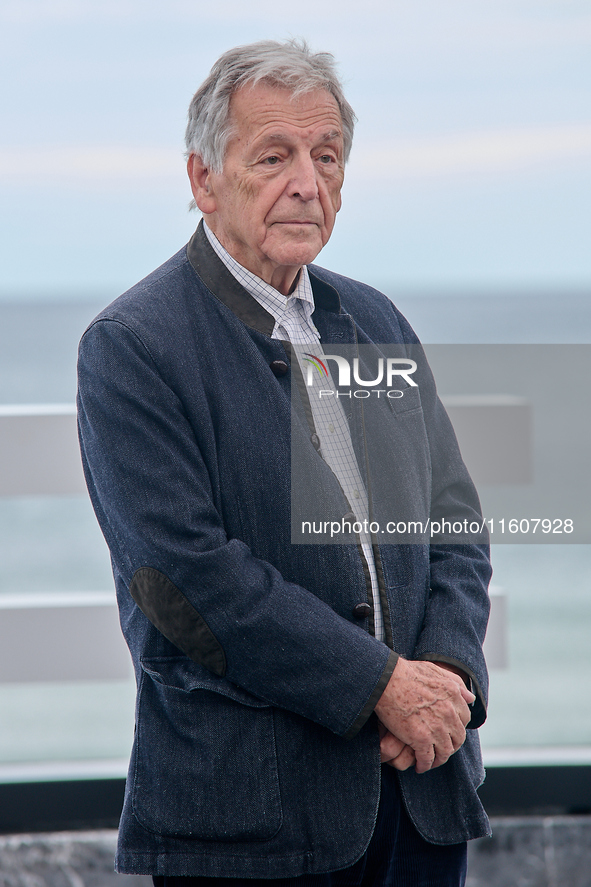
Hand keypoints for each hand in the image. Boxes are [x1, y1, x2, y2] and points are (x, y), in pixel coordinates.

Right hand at [374, 658, 474, 774]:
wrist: (386, 680)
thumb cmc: (407, 672)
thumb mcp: (436, 670)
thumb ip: (455, 683)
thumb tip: (470, 698)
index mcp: (453, 695)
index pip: (464, 719)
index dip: (457, 727)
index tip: (449, 731)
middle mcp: (449, 713)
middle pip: (457, 738)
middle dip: (451, 745)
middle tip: (441, 749)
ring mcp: (436, 728)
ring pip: (445, 752)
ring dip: (439, 759)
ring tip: (431, 761)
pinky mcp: (421, 739)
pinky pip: (427, 759)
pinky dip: (425, 765)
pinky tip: (419, 766)